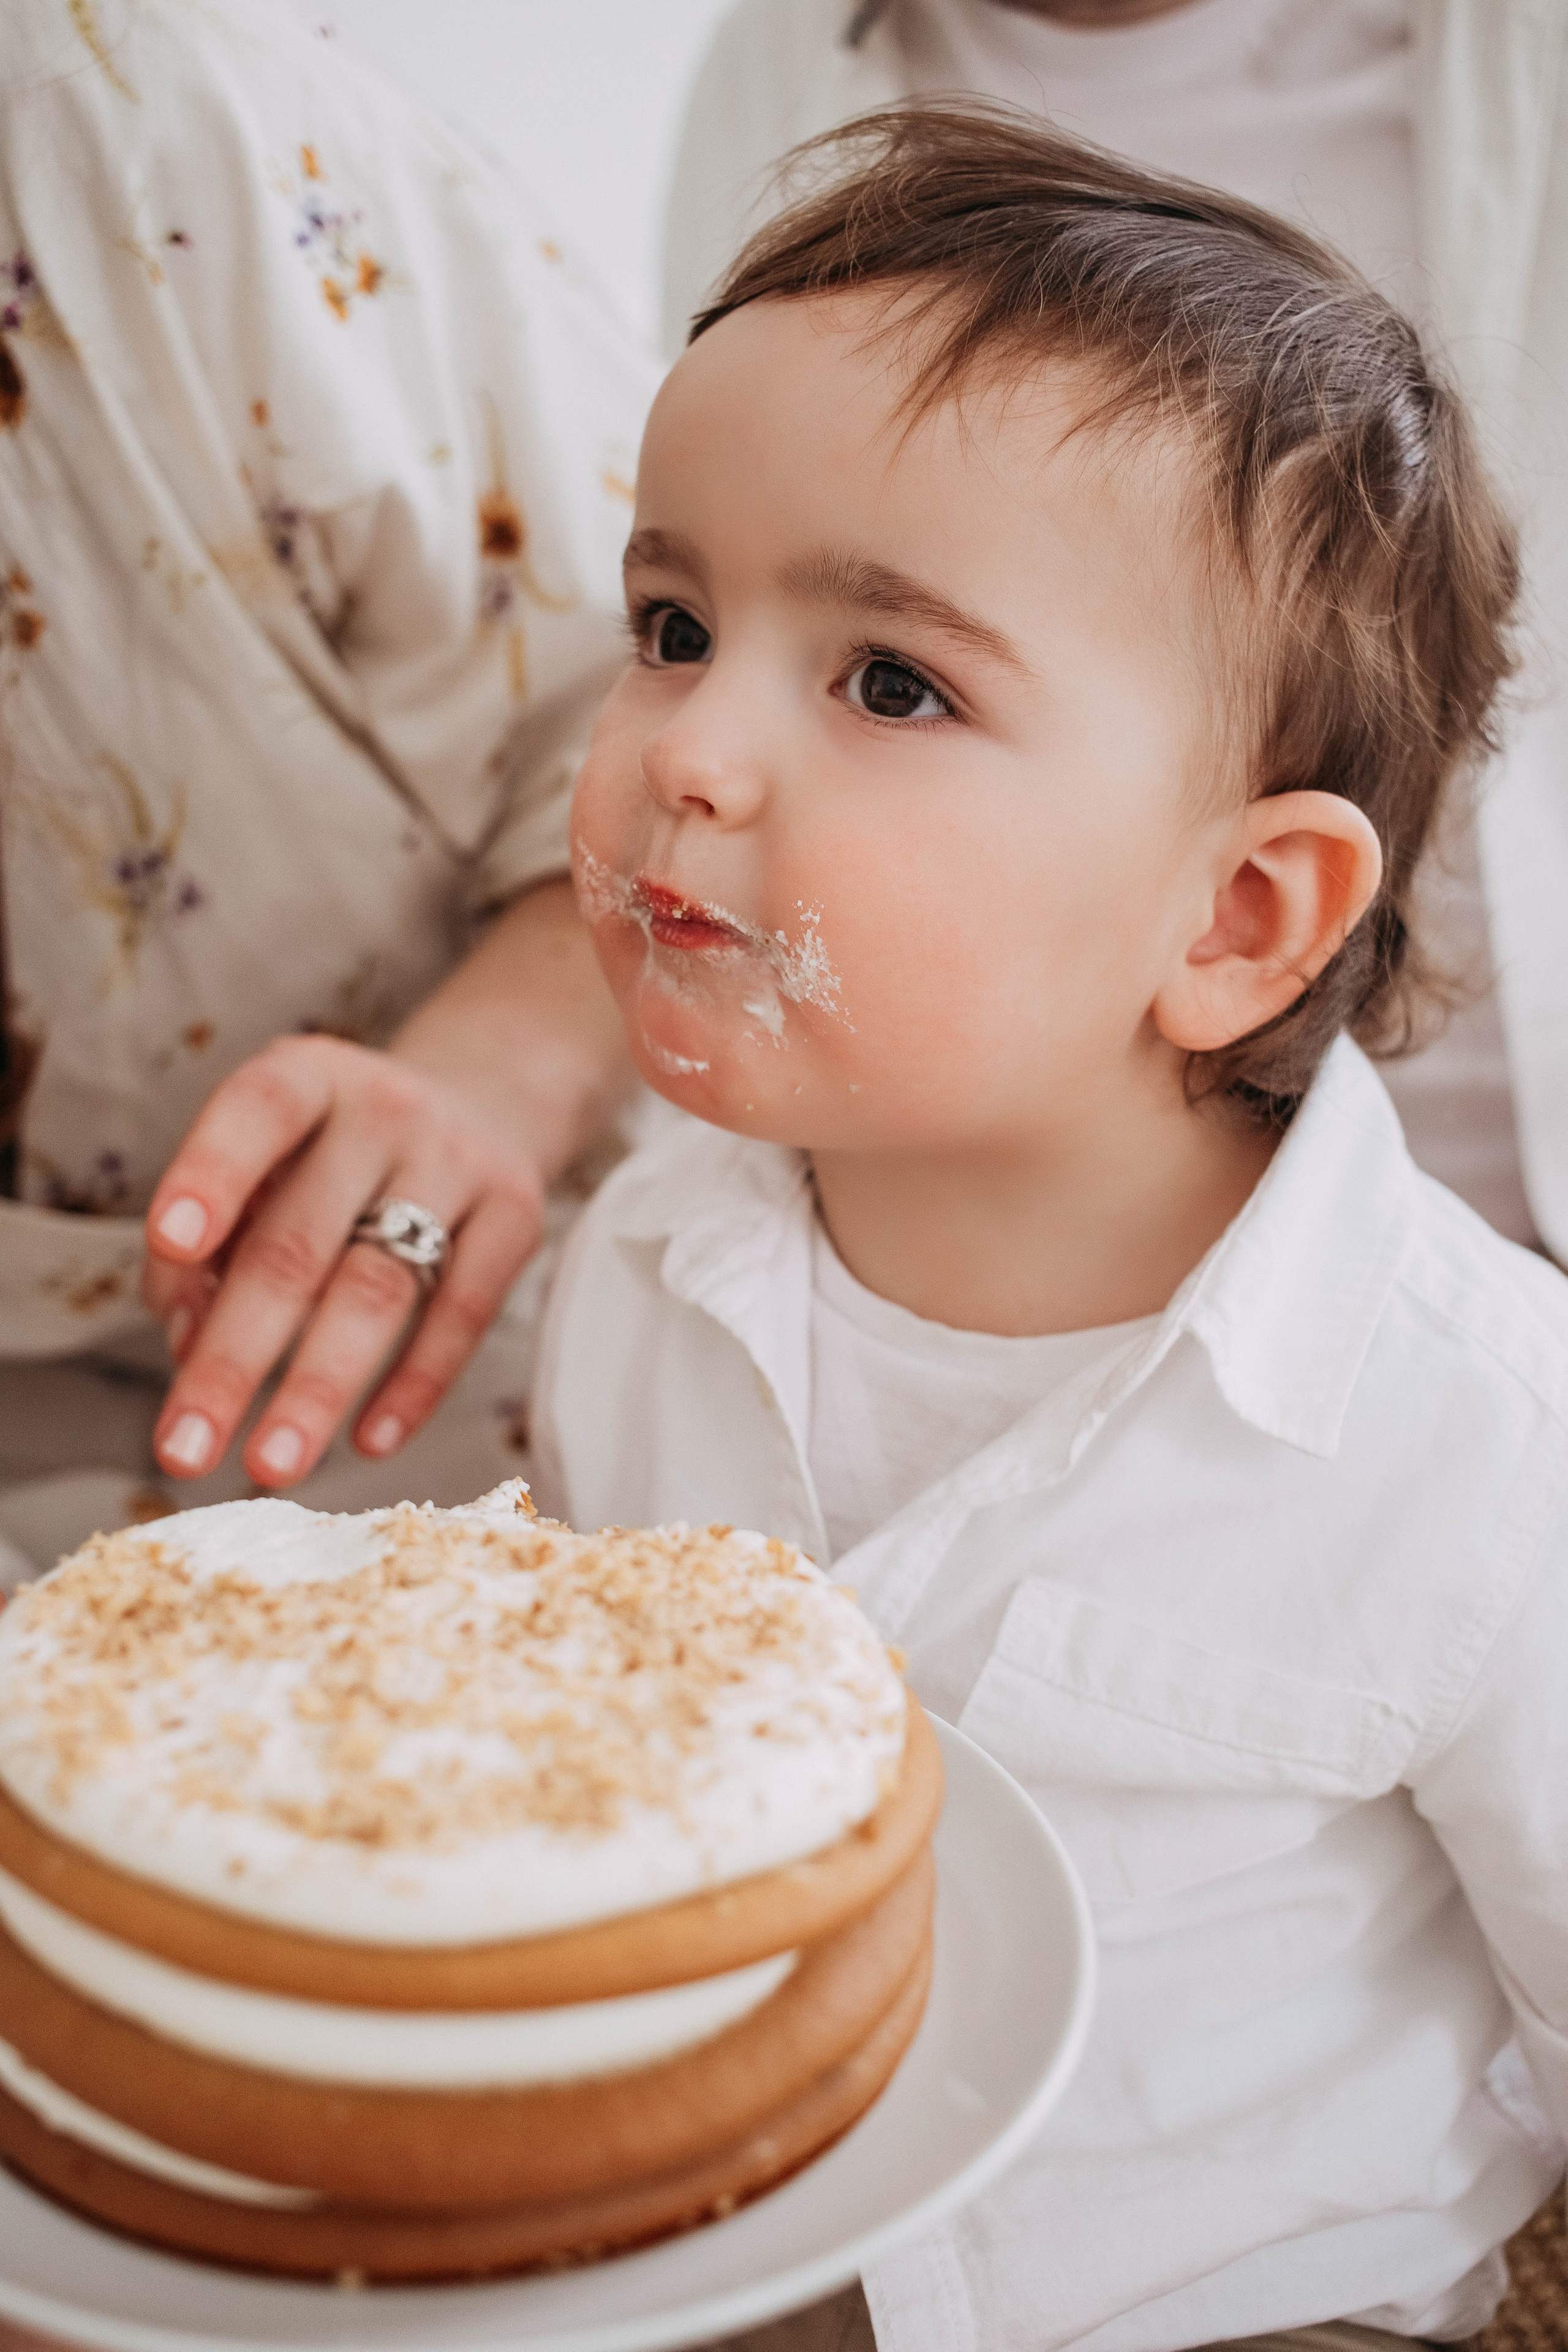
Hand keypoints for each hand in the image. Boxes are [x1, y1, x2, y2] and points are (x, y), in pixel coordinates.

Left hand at [142, 1036, 543, 1486]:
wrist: (482, 1102)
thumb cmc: (336, 1155)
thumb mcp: (268, 1163)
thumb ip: (213, 1242)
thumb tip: (190, 1346)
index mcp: (307, 1079)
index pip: (256, 1114)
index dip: (211, 1174)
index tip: (170, 1242)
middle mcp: (384, 1109)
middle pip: (299, 1244)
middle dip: (235, 1356)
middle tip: (185, 1448)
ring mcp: (458, 1160)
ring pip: (378, 1290)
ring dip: (317, 1388)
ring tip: (269, 1467)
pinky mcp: (517, 1214)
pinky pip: (463, 1314)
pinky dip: (414, 1385)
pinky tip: (369, 1441)